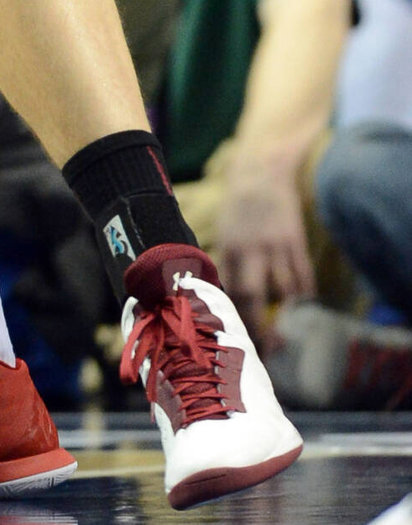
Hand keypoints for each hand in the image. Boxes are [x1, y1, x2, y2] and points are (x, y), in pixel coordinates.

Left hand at [214, 163, 315, 333]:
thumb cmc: (237, 210)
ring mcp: (277, 246)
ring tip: (285, 333)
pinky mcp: (296, 242)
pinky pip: (303, 278)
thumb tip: (222, 302)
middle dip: (259, 327)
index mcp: (228, 248)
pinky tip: (300, 308)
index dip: (233, 320)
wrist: (262, 174)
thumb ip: (225, 266)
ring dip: (286, 315)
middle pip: (254, 297)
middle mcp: (251, 249)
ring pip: (284, 291)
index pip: (228, 292)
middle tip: (265, 350)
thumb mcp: (223, 235)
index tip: (237, 341)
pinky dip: (303, 297)